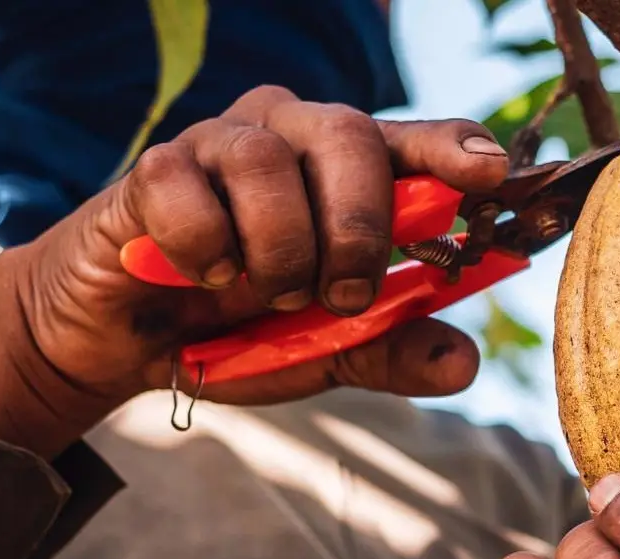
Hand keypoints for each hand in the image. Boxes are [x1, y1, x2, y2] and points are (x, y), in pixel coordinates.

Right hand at [0, 85, 509, 457]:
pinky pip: (187, 189)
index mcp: (347, 172)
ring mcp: (219, 145)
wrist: (129, 347)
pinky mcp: (152, 170)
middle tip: (341, 294)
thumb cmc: (241, 329)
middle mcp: (290, 137)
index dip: (453, 147)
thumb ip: (392, 350)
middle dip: (358, 228)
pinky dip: (203, 246)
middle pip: (350, 136)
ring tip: (269, 293)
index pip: (412, 143)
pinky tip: (201, 277)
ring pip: (268, 162)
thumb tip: (464, 361)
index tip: (490, 172)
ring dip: (280, 248)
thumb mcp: (328, 352)